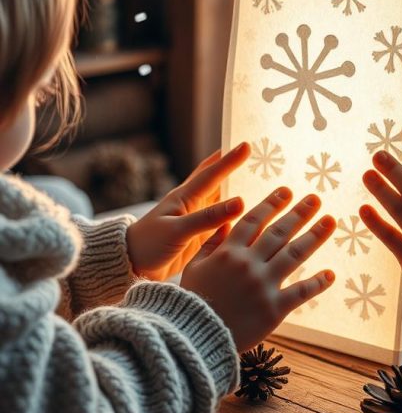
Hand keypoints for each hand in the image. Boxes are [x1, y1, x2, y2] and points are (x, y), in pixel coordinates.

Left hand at [126, 143, 249, 280]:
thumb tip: (240, 202)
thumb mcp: (177, 230)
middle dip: (235, 168)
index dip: (229, 159)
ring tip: (259, 183)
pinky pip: (222, 222)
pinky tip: (250, 217)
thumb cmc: (148, 244)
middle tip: (255, 157)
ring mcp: (196, 220)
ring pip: (222, 201)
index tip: (247, 145)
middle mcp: (192, 204)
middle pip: (218, 181)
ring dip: (238, 191)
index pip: (212, 173)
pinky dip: (236, 217)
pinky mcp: (199, 237)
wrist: (132, 267)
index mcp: (184, 197)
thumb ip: (208, 217)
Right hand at [180, 187, 335, 351]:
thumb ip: (211, 244)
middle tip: (316, 198)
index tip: (287, 190)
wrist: (196, 338)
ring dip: (314, 236)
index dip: (272, 203)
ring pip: (294, 254)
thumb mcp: (193, 268)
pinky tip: (330, 274)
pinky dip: (317, 283)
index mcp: (228, 252)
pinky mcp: (274, 309)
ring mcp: (263, 285)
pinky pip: (300, 292)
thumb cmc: (192, 303)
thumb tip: (228, 223)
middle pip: (279, 232)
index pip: (254, 220)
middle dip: (299, 213)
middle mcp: (248, 264)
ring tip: (330, 221)